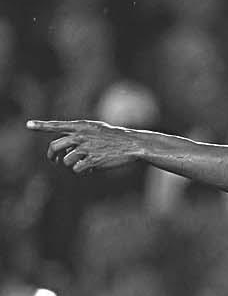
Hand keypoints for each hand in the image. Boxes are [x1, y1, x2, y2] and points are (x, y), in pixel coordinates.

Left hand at [28, 119, 143, 172]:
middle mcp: (80, 136)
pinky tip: (90, 169)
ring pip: (66, 160)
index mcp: (80, 126)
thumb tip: (65, 150)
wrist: (131, 144)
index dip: (41, 125)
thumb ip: (79, 135)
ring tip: (83, 164)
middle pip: (55, 146)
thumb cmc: (114, 137)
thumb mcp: (96, 129)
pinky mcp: (92, 160)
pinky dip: (81, 171)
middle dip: (51, 155)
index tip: (28, 124)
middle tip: (53, 160)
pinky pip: (77, 169)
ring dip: (72, 164)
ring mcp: (85, 148)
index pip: (56, 126)